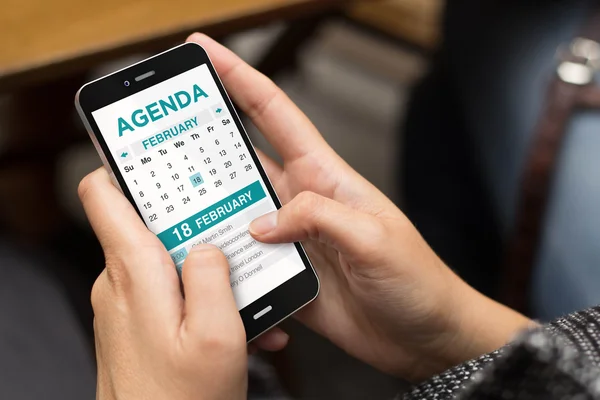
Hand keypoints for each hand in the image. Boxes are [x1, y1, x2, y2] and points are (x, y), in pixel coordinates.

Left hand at [79, 169, 282, 398]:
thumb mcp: (217, 334)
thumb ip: (213, 275)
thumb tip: (209, 244)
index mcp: (134, 272)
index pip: (103, 192)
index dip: (124, 162)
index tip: (154, 148)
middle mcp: (120, 282)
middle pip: (149, 222)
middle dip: (194, 222)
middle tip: (231, 228)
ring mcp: (125, 303)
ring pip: (166, 259)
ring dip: (206, 268)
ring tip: (244, 291)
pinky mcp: (135, 322)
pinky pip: (167, 291)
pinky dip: (199, 296)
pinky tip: (233, 320)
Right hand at [187, 34, 532, 381]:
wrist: (423, 335)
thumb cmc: (416, 279)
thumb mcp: (374, 237)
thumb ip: (317, 218)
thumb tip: (262, 223)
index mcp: (324, 177)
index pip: (275, 114)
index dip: (239, 78)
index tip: (205, 53)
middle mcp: (301, 202)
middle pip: (241, 161)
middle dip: (201, 144)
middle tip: (157, 137)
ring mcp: (290, 240)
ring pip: (233, 215)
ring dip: (204, 213)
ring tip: (166, 211)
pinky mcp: (285, 276)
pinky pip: (244, 265)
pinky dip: (223, 268)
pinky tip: (206, 274)